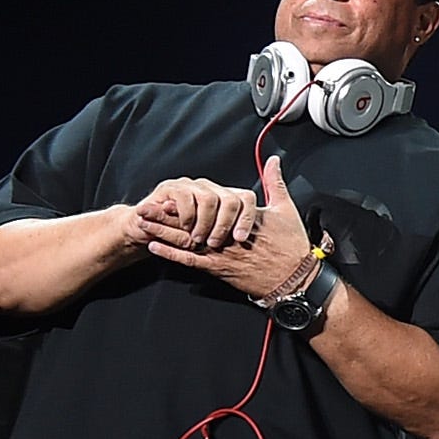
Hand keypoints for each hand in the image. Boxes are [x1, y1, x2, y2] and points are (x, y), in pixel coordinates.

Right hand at [130, 176, 260, 253]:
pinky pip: (184, 199)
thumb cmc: (185, 234)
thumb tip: (255, 241)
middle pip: (229, 199)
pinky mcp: (170, 188)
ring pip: (208, 199)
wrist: (147, 226)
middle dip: (224, 224)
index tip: (242, 239)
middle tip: (215, 243)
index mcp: (224, 195)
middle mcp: (210, 187)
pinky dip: (186, 217)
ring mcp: (190, 186)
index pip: (246, 199)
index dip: (246, 218)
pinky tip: (185, 229)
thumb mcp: (213, 235)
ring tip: (198, 239)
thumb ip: (235, 232)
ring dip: (204, 223)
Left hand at [145, 156, 318, 302]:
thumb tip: (273, 161)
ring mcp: (221, 253)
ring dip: (162, 232)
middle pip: (190, 222)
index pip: (207, 207)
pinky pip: (190, 262)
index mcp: (239, 218)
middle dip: (165, 215)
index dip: (184, 202)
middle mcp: (226, 234)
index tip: (167, 195)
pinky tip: (155, 247)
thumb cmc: (291, 244)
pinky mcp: (220, 269)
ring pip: (186, 241)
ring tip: (142, 223)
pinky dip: (171, 255)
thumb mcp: (285, 209)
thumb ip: (275, 183)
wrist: (295, 277)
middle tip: (144, 207)